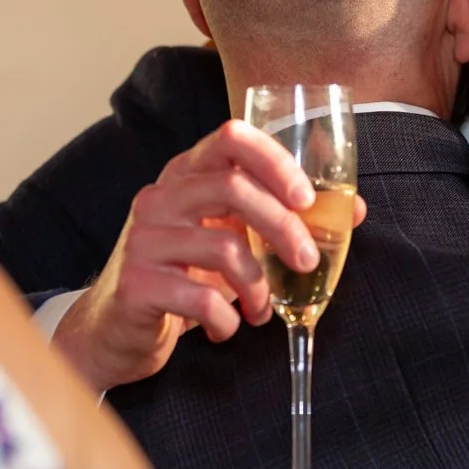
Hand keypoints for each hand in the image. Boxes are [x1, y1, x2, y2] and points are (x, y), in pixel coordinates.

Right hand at [53, 120, 365, 390]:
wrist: (114, 330)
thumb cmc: (183, 277)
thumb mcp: (229, 239)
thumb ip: (280, 220)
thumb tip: (354, 210)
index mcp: (186, 175)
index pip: (231, 138)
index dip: (275, 161)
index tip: (306, 198)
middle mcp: (160, 197)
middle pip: (231, 186)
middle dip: (282, 226)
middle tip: (307, 261)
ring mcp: (144, 240)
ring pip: (222, 247)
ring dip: (258, 285)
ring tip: (262, 308)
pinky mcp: (137, 285)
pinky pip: (201, 298)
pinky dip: (228, 319)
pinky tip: (228, 327)